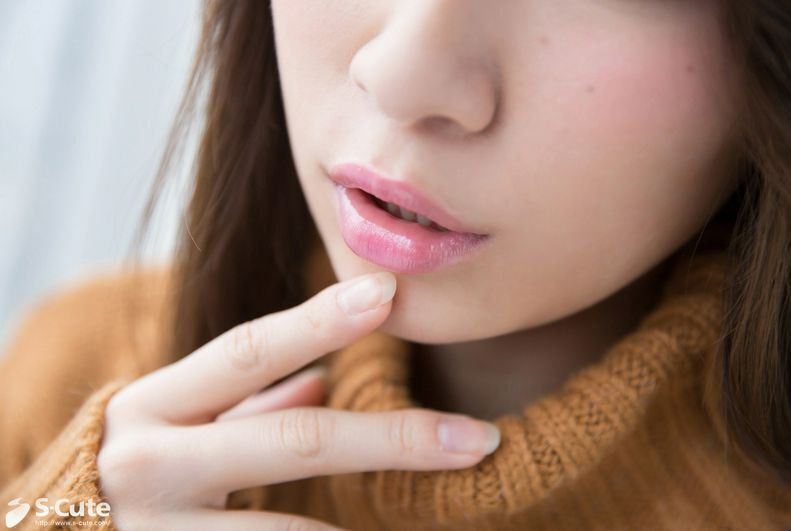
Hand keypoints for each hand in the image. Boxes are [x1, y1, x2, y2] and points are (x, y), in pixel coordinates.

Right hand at [97, 271, 500, 529]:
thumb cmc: (131, 468)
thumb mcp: (175, 421)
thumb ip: (245, 401)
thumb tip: (321, 381)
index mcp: (154, 403)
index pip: (250, 349)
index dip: (321, 320)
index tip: (390, 294)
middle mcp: (149, 462)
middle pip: (295, 439)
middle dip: (394, 439)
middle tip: (476, 437)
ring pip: (287, 529)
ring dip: (368, 518)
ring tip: (441, 488)